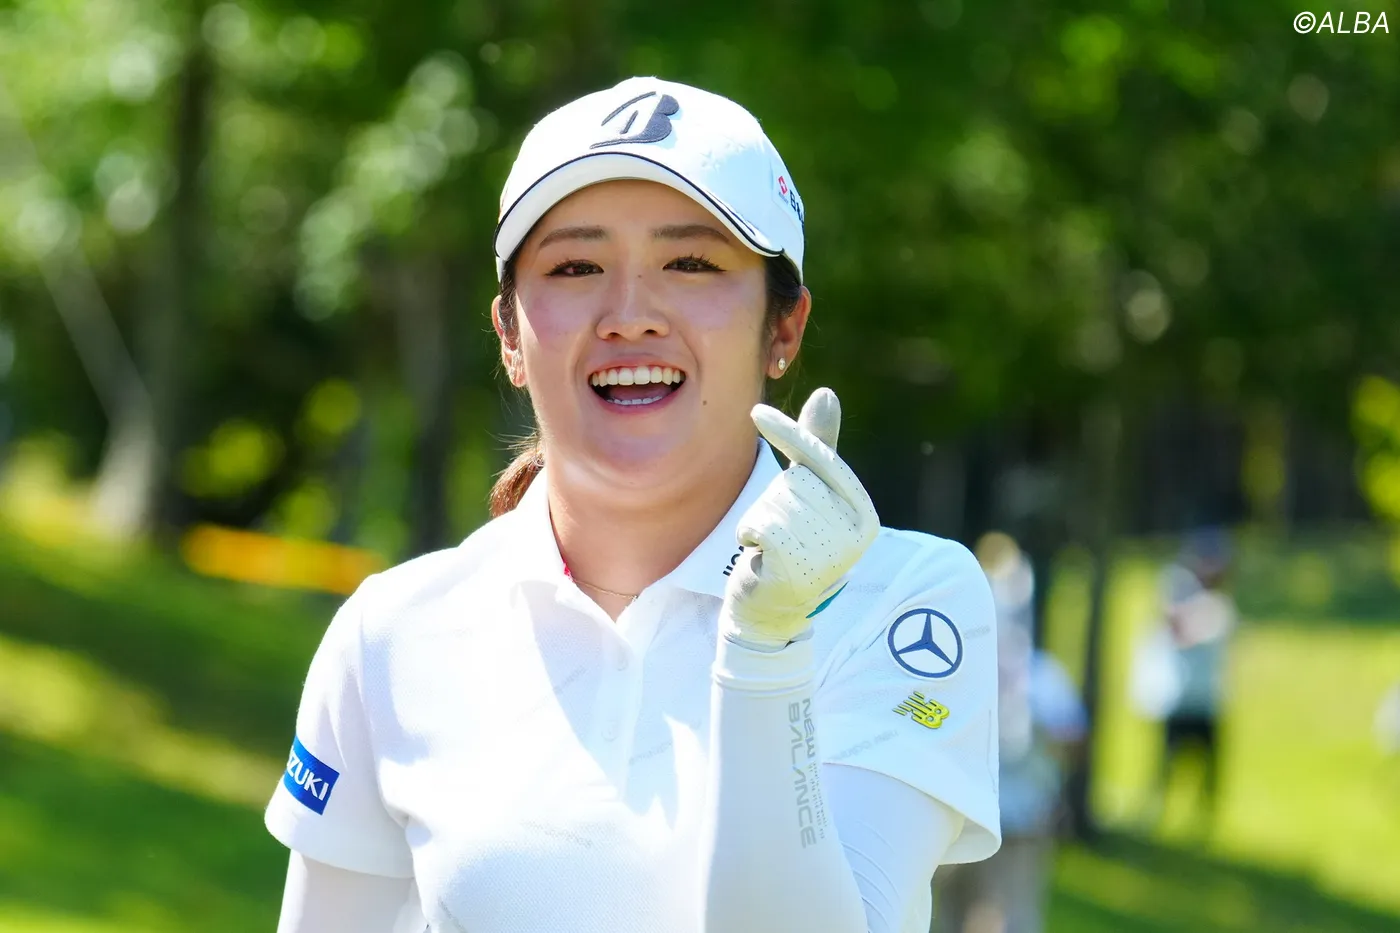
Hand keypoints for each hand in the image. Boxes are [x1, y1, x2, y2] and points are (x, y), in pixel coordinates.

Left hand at [721, 388, 879, 651]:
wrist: (771, 610)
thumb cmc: (790, 545)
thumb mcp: (806, 493)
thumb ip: (818, 447)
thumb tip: (827, 393)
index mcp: (863, 513)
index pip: (821, 459)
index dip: (788, 434)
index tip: (757, 412)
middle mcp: (855, 535)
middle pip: (792, 481)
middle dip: (773, 501)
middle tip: (781, 533)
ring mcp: (829, 554)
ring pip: (774, 502)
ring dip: (760, 520)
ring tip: (771, 547)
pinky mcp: (798, 569)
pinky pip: (760, 524)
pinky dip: (749, 535)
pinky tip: (760, 557)